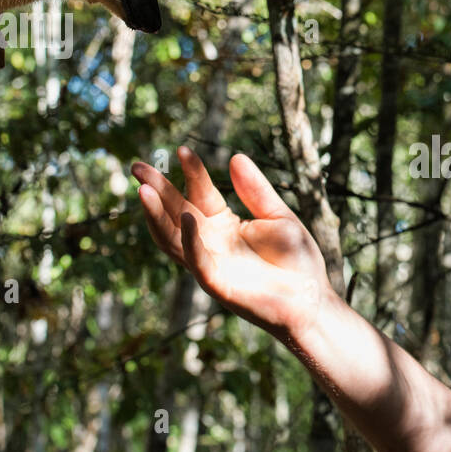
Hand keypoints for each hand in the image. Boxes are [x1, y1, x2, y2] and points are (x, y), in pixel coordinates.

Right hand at [131, 147, 335, 341]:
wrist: (312, 301)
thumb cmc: (296, 261)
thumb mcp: (279, 217)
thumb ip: (255, 191)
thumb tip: (235, 156)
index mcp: (223, 224)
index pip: (200, 193)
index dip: (191, 172)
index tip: (182, 150)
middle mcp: (210, 242)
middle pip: (175, 212)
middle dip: (157, 189)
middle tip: (138, 166)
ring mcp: (210, 263)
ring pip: (173, 238)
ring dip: (157, 215)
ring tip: (145, 190)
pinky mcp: (217, 284)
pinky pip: (197, 261)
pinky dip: (189, 240)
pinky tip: (187, 217)